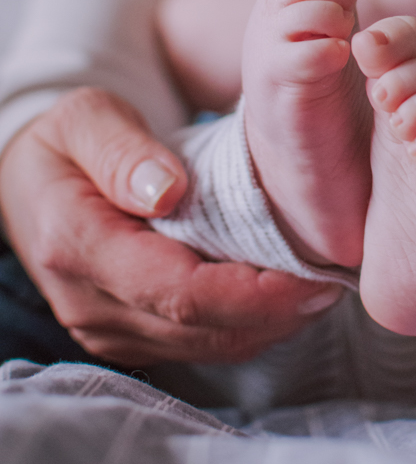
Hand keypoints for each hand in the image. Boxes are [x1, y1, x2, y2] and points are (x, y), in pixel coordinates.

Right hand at [0, 88, 341, 366]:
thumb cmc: (66, 140)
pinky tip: (283, 294)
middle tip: (335, 279)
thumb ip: (123, 151)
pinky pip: (200, 342)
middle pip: (203, 328)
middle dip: (277, 312)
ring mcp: (109, 327)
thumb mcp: (85, 118)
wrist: (32, 179)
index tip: (314, 276)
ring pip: (208, 344)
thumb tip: (168, 193)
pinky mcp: (130, 333)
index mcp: (79, 247)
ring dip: (269, 323)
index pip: (180, 292)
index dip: (255, 294)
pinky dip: (248, 324)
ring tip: (319, 284)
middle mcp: (91, 303)